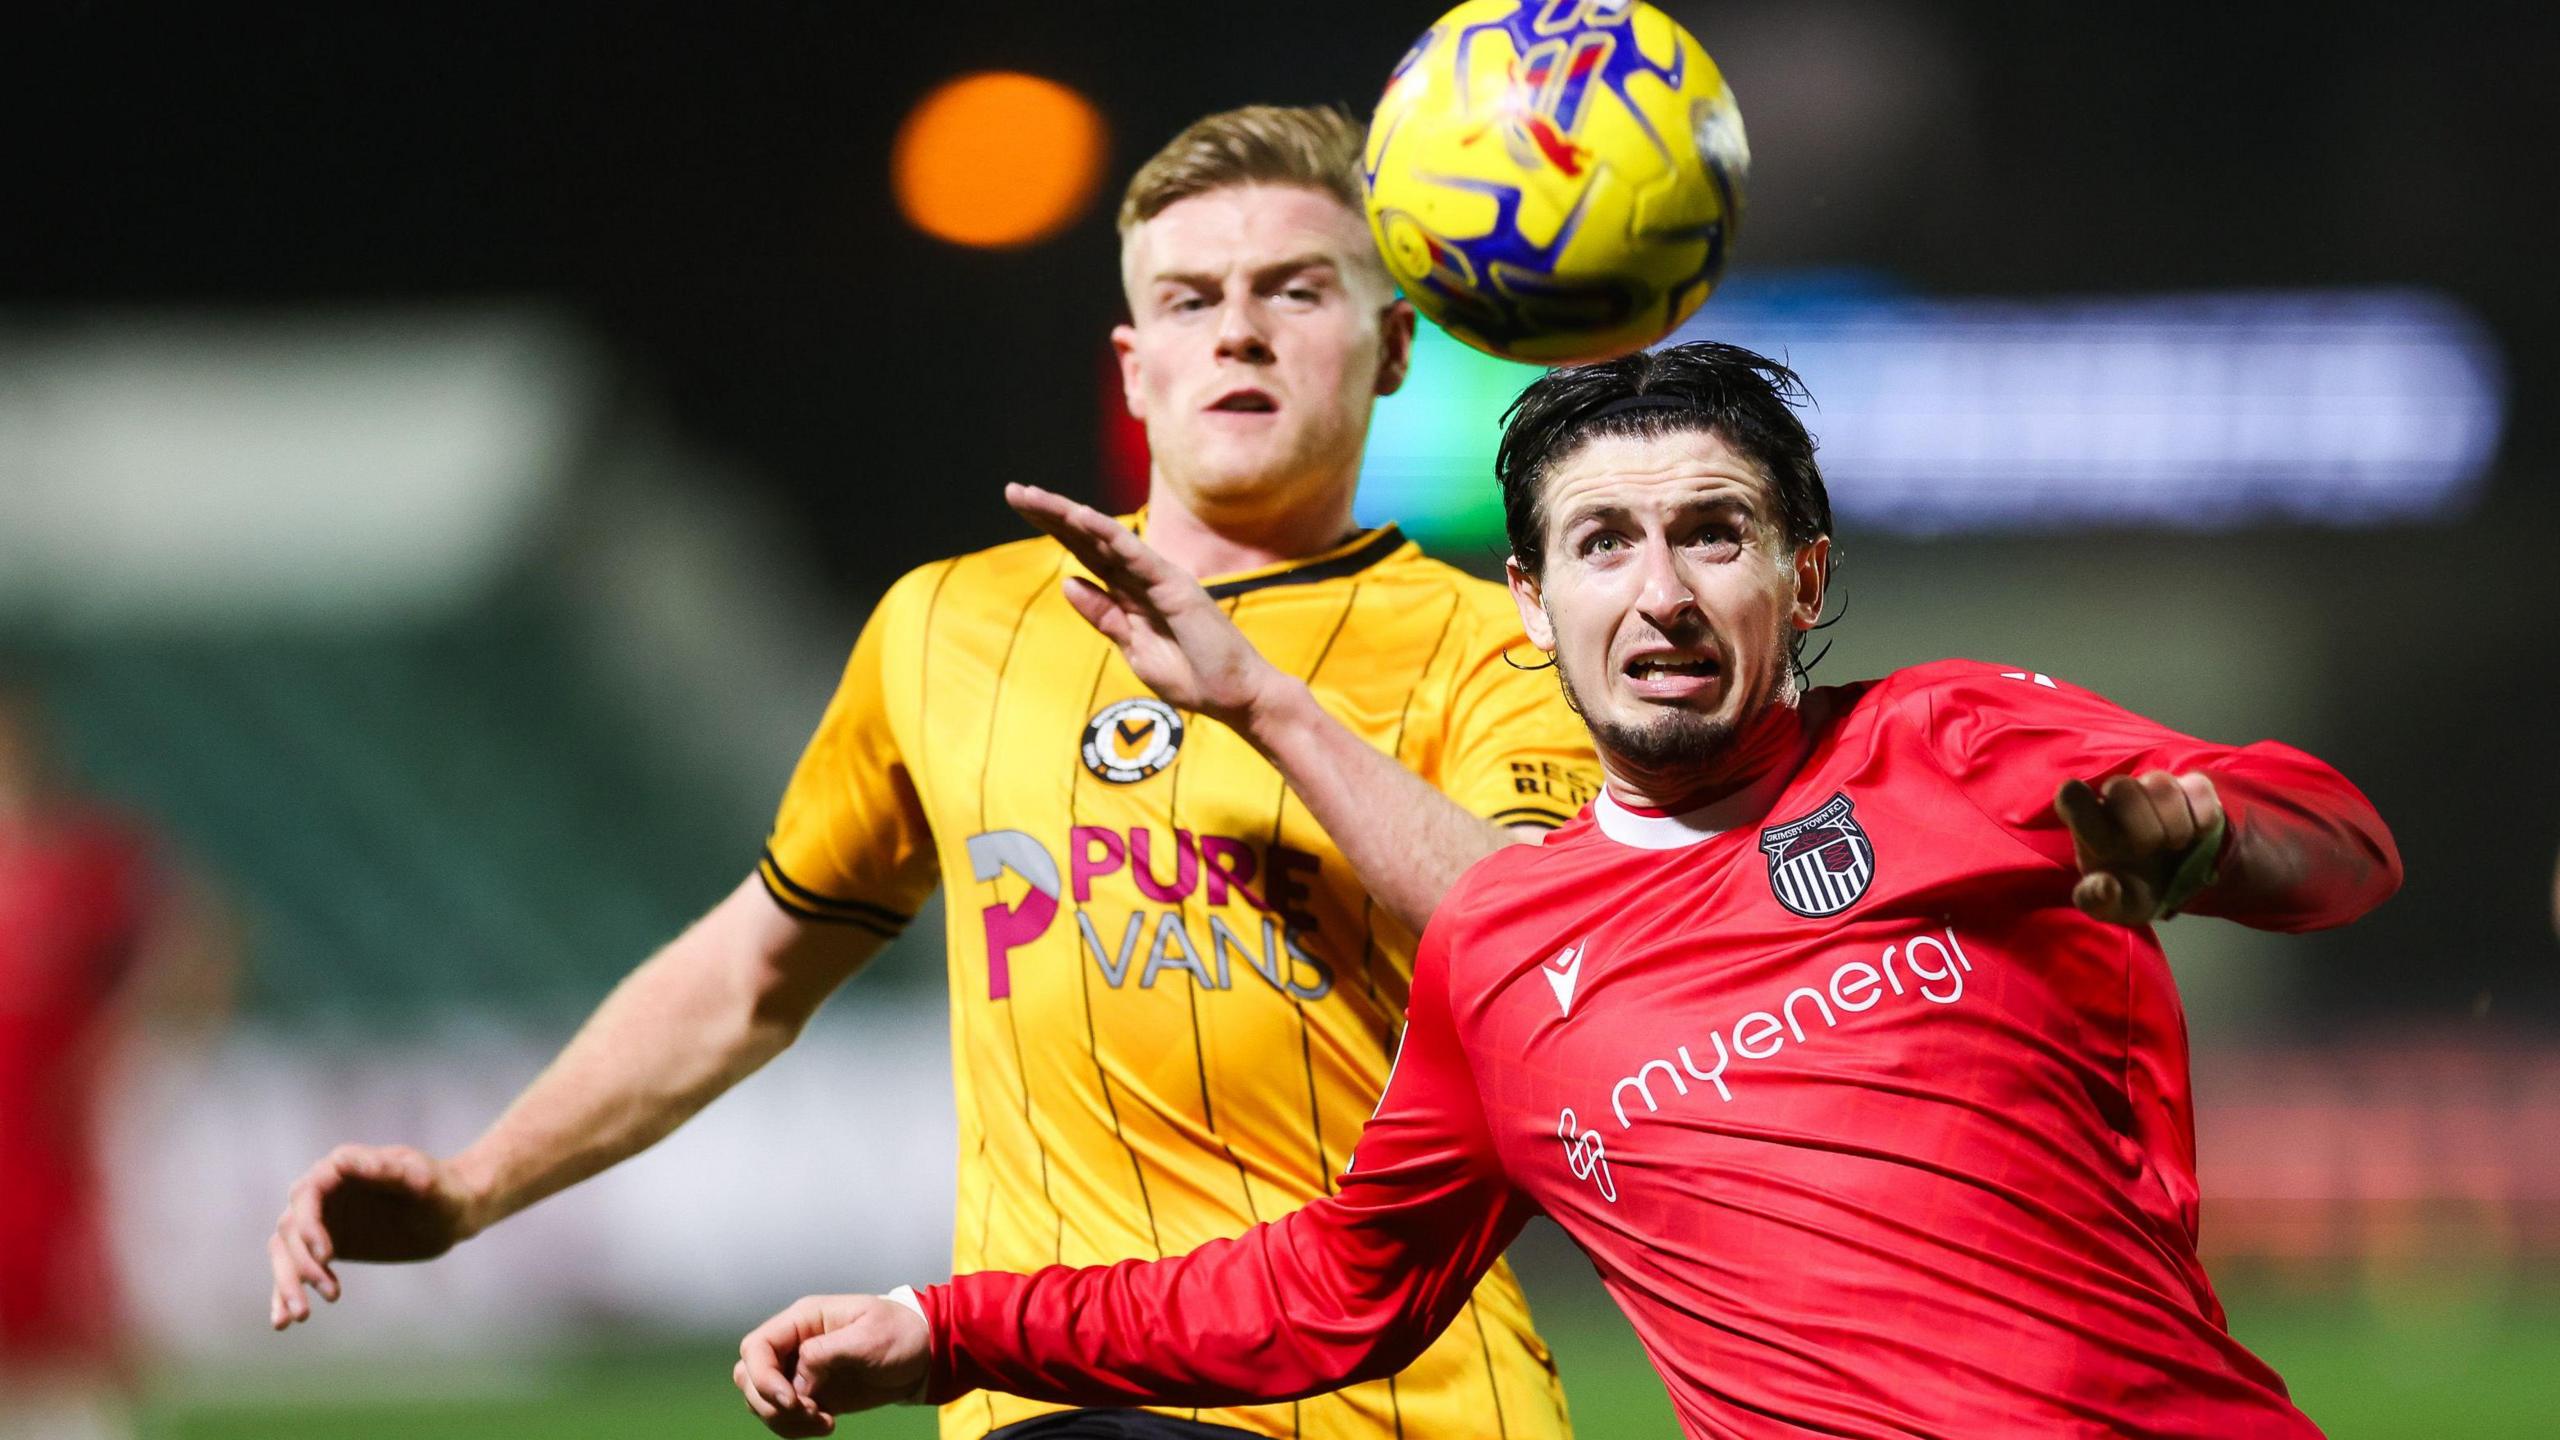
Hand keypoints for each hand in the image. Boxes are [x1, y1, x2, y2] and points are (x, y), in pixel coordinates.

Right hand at [267, 1144, 481, 1328]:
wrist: (453, 1212)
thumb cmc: (442, 1189)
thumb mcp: (423, 1179)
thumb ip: (388, 1169)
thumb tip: (346, 1161)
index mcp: (342, 1166)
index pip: (307, 1195)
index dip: (309, 1225)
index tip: (328, 1256)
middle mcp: (323, 1191)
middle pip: (290, 1228)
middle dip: (300, 1264)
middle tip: (331, 1294)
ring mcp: (321, 1220)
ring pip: (285, 1252)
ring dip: (288, 1284)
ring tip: (302, 1316)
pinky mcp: (323, 1247)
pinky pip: (295, 1269)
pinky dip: (284, 1294)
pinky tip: (283, 1322)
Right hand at [735, 1293, 929, 1435]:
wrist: (925, 1354)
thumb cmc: (900, 1334)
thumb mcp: (868, 1338)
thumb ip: (826, 1353)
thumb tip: (797, 1381)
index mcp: (803, 1320)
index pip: (756, 1347)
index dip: (762, 1377)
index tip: (791, 1400)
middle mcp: (794, 1345)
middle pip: (749, 1377)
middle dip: (771, 1403)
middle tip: (812, 1412)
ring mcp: (800, 1371)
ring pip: (762, 1400)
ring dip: (784, 1420)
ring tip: (824, 1421)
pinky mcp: (812, 1394)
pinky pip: (784, 1416)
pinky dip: (796, 1428)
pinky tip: (828, 1425)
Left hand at [1006, 483, 1291, 730]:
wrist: (1238, 697)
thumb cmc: (1193, 677)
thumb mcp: (1134, 649)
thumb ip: (1104, 616)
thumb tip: (1067, 582)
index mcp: (1130, 594)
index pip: (1085, 553)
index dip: (1053, 529)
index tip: (1019, 507)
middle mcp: (1143, 577)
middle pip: (1088, 538)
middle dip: (1050, 513)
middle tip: (1013, 490)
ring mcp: (1160, 577)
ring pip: (1106, 537)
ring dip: (1068, 515)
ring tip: (1032, 496)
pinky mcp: (1175, 585)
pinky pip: (1134, 554)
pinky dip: (1106, 533)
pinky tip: (1078, 516)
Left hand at [2053, 771, 2223, 925]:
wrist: (2179, 883)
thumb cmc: (2132, 889)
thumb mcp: (2112, 906)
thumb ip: (2097, 900)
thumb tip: (2105, 887)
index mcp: (2086, 821)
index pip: (2070, 794)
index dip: (2085, 815)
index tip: (2106, 848)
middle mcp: (2116, 796)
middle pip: (2120, 787)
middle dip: (2140, 827)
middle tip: (2148, 851)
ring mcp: (2153, 787)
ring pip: (2161, 784)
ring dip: (2174, 823)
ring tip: (2175, 846)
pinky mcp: (2191, 786)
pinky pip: (2197, 787)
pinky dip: (2202, 816)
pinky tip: (2198, 834)